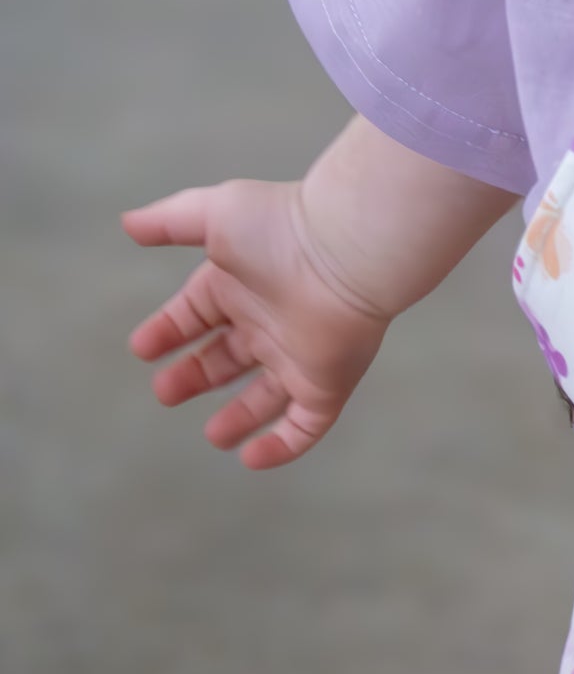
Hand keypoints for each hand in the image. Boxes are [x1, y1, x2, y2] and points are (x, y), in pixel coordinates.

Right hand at [122, 178, 391, 468]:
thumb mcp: (212, 215)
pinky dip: (282, 445)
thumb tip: (128, 224)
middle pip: (227, 359)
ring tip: (214, 437)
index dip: (168, 332)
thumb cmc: (280, 230)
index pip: (196, 316)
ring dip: (239, 418)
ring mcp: (300, 357)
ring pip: (268, 397)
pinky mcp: (327, 384)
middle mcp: (271, 324)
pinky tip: (251, 458)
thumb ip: (170, 222)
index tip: (142, 349)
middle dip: (195, 377)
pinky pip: (306, 425)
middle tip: (165, 392)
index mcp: (241, 287)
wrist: (346, 252)